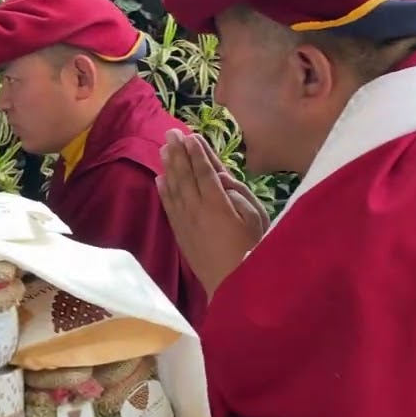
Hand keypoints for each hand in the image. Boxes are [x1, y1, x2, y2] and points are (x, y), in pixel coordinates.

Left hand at [155, 130, 268, 296]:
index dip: (196, 152)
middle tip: (170, 133)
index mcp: (217, 202)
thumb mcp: (255, 216)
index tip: (190, 135)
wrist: (232, 283)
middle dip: (178, 152)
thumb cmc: (253, 248)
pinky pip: (168, 206)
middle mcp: (196, 208)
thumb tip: (220, 177)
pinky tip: (159, 178)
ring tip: (164, 148)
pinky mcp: (180, 233)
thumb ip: (238, 193)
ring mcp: (185, 221)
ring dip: (168, 166)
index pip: (204, 170)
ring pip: (173, 187)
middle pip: (184, 174)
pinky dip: (163, 190)